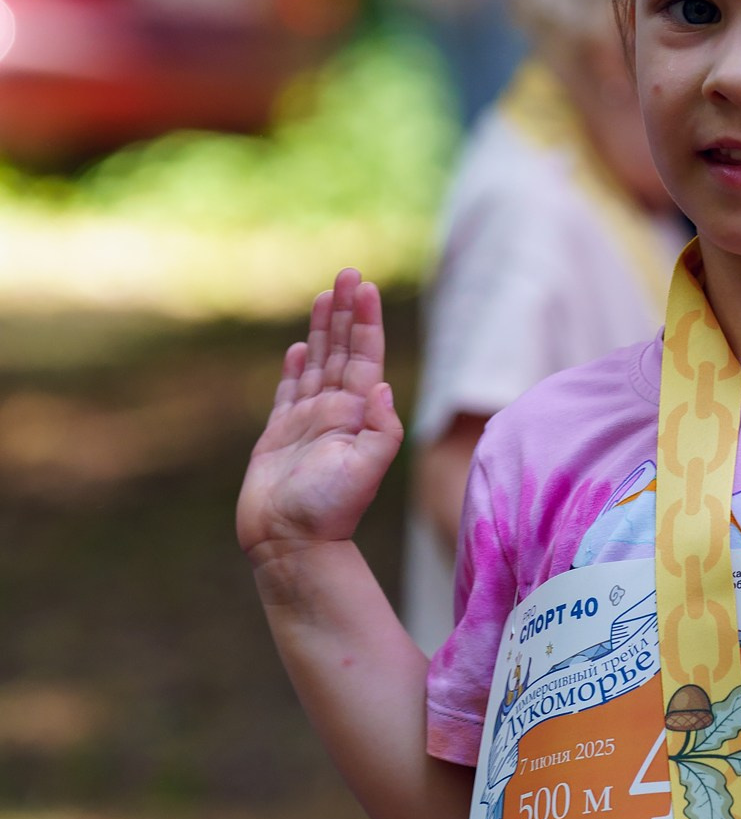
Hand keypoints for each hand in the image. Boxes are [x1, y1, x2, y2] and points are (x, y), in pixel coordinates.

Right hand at [238, 271, 403, 573]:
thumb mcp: (365, 472)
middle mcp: (335, 415)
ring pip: (317, 364)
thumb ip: (380, 431)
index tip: (365, 286)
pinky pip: (288, 392)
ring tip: (326, 296)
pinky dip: (295, 368)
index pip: (365, 358)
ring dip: (322, 330)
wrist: (290, 545)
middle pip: (342, 352)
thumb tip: (382, 388)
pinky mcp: (280, 436)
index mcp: (357, 417)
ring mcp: (307, 423)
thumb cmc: (328, 513)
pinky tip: (301, 346)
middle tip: (348, 273)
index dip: (366, 322)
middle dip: (345, 312)